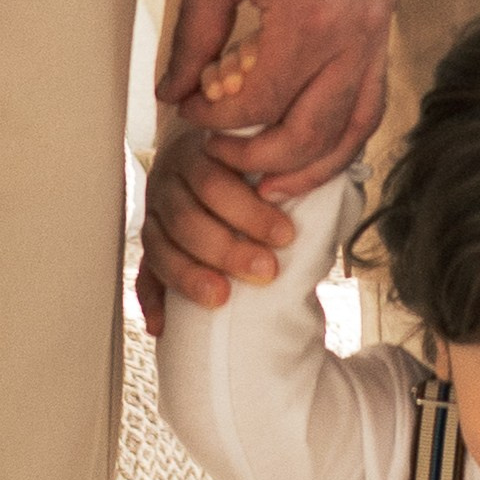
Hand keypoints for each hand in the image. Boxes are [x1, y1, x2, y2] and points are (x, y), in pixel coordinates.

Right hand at [135, 125, 305, 338]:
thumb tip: (335, 193)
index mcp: (200, 154)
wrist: (219, 160)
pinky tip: (162, 325)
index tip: (286, 237)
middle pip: (186, 217)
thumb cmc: (255, 165)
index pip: (214, 181)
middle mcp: (169, 181)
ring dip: (189, 276)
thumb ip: (287, 170)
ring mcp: (155, 215)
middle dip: (227, 249)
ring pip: (160, 246)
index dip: (249, 212)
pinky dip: (152, 301)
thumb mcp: (269, 156)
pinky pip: (143, 275)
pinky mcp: (152, 247)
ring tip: (220, 298)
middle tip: (267, 271)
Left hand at [161, 0, 398, 187]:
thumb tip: (173, 89)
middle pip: (316, 130)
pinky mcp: (387, 6)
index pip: (261, 102)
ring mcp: (380, 20)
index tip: (191, 113)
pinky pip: (374, 85)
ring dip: (319, 159)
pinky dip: (347, 120)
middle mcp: (357, 30)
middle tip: (228, 164)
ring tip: (280, 181)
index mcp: (310, 19)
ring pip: (359, 119)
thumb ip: (194, 33)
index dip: (220, 118)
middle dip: (268, 160)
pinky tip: (318, 130)